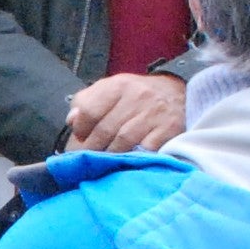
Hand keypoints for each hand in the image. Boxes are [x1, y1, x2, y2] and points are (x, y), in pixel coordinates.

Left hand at [64, 72, 187, 153]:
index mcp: (117, 86)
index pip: (89, 110)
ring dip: (111, 156)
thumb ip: (86, 103)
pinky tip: (129, 161)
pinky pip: (146, 150)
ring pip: (123, 142)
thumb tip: (72, 121)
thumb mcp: (110, 90)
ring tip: (106, 163)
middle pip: (105, 130)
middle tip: (88, 160)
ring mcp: (154, 113)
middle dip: (92, 148)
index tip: (80, 138)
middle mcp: (136, 96)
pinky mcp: (169, 128)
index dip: (80, 129)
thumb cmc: (135, 96)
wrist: (177, 93)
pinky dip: (135, 158)